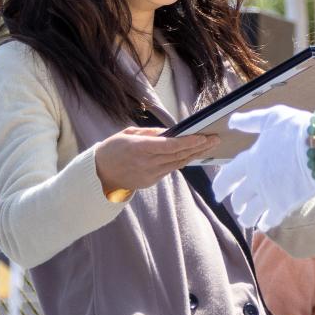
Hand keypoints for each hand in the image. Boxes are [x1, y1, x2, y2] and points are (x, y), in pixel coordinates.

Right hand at [95, 127, 217, 196]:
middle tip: (215, 139)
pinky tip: (193, 155)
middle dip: (198, 146)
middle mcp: (147, 163)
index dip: (189, 142)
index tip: (203, 136)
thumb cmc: (112, 149)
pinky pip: (170, 169)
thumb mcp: (128, 134)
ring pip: (178, 163)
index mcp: (140, 148)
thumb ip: (150, 133)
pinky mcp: (151, 181)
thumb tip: (170, 132)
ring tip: (209, 146)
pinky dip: (182, 161)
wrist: (99, 175)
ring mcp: (150, 174)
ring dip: (194, 154)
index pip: (170, 146)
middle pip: (179, 154)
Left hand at [217, 105, 314, 231]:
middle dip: (236, 203)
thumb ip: (250, 121)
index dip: (220, 186)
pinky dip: (266, 223)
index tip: (217, 193)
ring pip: (250, 213)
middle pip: (238, 198)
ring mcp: (269, 195)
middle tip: (236, 207)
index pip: (227, 177)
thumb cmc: (295, 129)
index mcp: (250, 160)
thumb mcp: (271, 117)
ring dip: (246, 218)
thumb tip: (231, 122)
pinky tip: (265, 224)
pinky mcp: (285, 204)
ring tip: (246, 220)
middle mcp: (256, 181)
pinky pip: (271, 219)